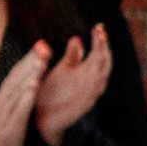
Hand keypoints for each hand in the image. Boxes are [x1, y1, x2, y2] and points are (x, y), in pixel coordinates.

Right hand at [0, 43, 48, 145]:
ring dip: (30, 74)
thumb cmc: (4, 125)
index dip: (29, 57)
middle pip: (18, 76)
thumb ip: (21, 90)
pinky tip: (34, 86)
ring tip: (41, 61)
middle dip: (31, 60)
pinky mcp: (10, 125)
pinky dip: (26, 97)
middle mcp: (5, 99)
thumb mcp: (12, 105)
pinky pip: (19, 109)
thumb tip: (33, 74)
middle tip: (44, 46)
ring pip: (18, 89)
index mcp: (6, 94)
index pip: (18, 71)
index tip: (42, 43)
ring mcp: (6, 112)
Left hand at [33, 25, 109, 144]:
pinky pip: (90, 97)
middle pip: (103, 64)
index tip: (98, 27)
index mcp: (86, 73)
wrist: (43, 118)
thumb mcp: (62, 70)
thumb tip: (77, 38)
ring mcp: (87, 96)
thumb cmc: (52, 93)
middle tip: (101, 33)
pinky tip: (97, 77)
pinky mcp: (80, 108)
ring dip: (102, 65)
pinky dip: (94, 87)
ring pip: (101, 79)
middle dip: (103, 49)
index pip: (99, 54)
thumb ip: (72, 56)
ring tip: (101, 49)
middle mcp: (89, 84)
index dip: (100, 41)